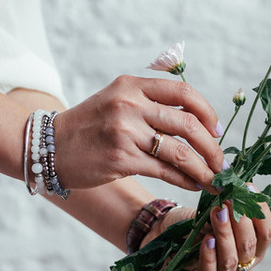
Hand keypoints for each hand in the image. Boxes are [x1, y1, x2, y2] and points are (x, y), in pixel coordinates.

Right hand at [52, 76, 224, 192]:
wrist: (49, 147)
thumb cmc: (89, 127)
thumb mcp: (116, 101)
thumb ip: (151, 104)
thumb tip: (196, 121)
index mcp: (132, 86)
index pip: (183, 93)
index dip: (207, 112)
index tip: (216, 129)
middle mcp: (129, 104)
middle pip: (188, 124)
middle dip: (212, 147)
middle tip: (222, 162)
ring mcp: (125, 132)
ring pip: (180, 152)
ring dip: (203, 169)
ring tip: (214, 179)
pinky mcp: (121, 159)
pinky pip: (164, 170)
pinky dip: (185, 180)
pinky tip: (194, 185)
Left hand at [142, 197, 270, 270]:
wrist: (158, 238)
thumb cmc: (188, 227)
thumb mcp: (211, 214)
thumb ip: (229, 208)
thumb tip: (243, 189)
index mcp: (251, 250)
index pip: (266, 233)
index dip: (260, 210)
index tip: (247, 188)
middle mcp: (242, 269)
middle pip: (250, 246)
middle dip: (241, 221)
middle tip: (229, 200)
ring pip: (231, 261)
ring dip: (225, 235)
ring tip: (217, 213)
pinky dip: (209, 257)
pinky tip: (206, 240)